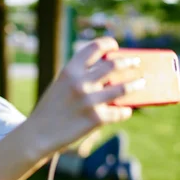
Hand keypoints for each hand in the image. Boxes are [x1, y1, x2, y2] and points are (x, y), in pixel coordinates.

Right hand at [27, 37, 142, 154]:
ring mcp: (90, 101)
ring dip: (136, 84)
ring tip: (141, 83)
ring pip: (124, 88)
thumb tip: (111, 76)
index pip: (95, 47)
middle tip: (136, 63)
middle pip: (114, 65)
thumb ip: (80, 77)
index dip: (108, 44)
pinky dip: (125, 111)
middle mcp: (81, 82)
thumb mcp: (60, 86)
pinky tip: (126, 111)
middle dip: (129, 62)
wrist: (38, 135)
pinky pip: (120, 112)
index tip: (115, 47)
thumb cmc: (50, 110)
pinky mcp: (96, 119)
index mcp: (70, 70)